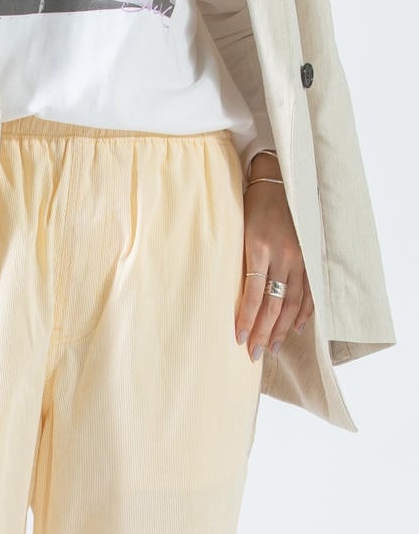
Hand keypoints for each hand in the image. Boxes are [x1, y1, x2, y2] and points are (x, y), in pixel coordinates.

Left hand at [236, 153, 313, 362]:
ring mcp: (299, 256)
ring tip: (273, 348)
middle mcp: (283, 255)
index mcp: (259, 248)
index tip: (239, 340)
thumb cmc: (250, 206)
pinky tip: (297, 327)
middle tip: (255, 355)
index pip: (253, 294)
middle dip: (264, 332)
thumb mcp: (236, 230)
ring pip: (293, 301)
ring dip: (283, 328)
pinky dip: (304, 310)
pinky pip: (309, 289)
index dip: (247, 319)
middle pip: (274, 303)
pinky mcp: (309, 255)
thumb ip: (236, 261)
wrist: (278, 179)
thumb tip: (223, 294)